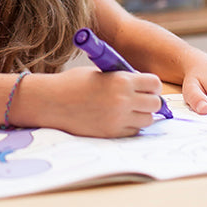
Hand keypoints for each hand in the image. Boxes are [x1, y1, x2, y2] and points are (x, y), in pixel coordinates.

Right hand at [26, 68, 166, 136]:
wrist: (51, 102)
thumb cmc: (73, 83)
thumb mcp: (102, 72)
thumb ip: (123, 79)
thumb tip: (143, 86)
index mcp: (122, 81)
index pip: (155, 84)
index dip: (151, 85)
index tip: (146, 87)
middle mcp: (123, 101)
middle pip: (155, 104)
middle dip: (150, 100)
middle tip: (140, 99)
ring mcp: (117, 119)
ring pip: (147, 120)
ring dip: (141, 115)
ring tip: (128, 110)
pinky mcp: (110, 134)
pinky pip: (133, 132)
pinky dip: (130, 126)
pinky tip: (118, 119)